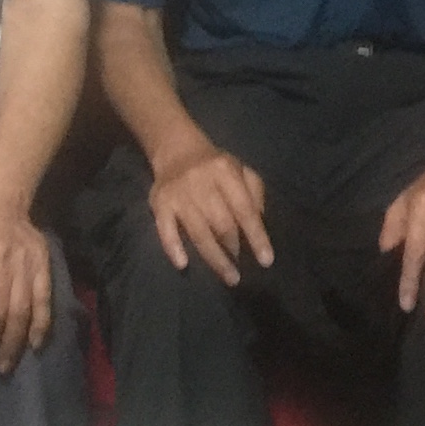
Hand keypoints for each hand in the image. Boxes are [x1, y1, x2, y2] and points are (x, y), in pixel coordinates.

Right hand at [146, 144, 272, 286]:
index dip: (256, 236)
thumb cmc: (215, 167)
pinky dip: (173, 247)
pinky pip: (165, 229)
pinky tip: (183, 264)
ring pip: (198, 232)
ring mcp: (178, 194)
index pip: (244, 209)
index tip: (265, 261)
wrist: (176, 149)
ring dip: (215, 258)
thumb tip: (260, 225)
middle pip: (222, 224)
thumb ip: (255, 194)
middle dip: (235, 249)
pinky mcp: (159, 203)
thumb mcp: (241, 170)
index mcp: (225, 171)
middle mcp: (201, 182)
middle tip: (241, 268)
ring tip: (229, 276)